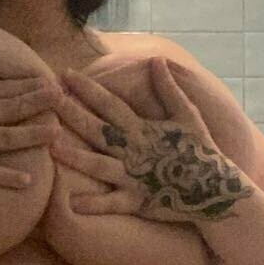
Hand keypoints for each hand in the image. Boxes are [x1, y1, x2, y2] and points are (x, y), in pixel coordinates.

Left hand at [53, 55, 251, 219]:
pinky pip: (113, 204)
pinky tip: (72, 203)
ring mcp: (135, 177)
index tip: (66, 74)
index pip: (110, 104)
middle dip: (72, 113)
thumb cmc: (201, 150)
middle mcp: (135, 151)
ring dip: (75, 156)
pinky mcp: (138, 201)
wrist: (216, 189)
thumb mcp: (188, 115)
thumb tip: (156, 60)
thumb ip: (169, 88)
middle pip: (97, 130)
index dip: (88, 89)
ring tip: (51, 148)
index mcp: (143, 129)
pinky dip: (94, 204)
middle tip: (47, 99)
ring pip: (99, 165)